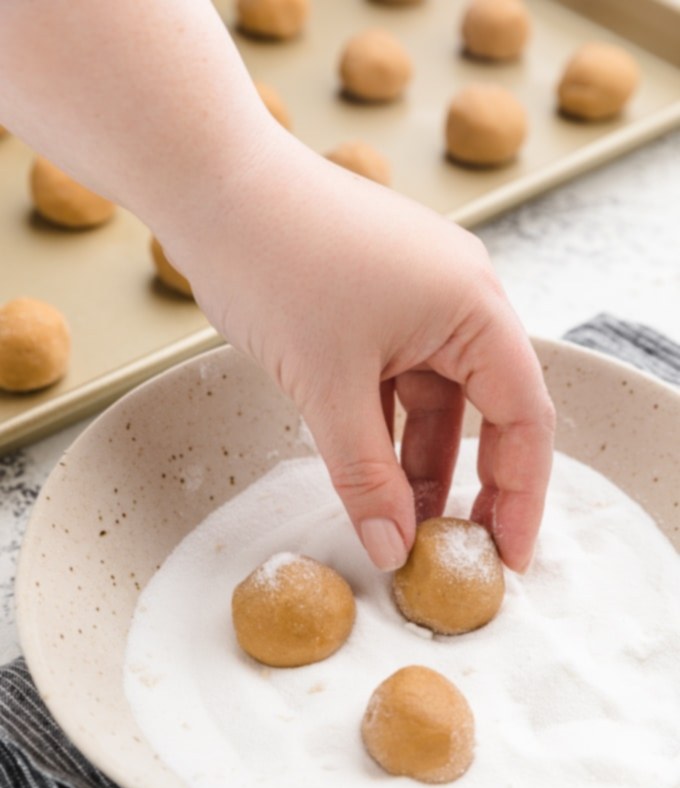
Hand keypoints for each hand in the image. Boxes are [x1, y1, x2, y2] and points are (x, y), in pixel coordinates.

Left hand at [172, 130, 554, 573]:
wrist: (210, 182)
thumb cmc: (276, 262)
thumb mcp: (327, 386)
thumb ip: (364, 475)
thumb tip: (391, 548)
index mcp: (474, 308)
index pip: (524, 417)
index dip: (522, 494)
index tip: (508, 557)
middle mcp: (461, 299)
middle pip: (486, 411)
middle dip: (471, 485)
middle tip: (455, 551)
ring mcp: (419, 297)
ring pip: (436, 400)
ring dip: (420, 463)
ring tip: (401, 527)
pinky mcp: (379, 301)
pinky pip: (398, 379)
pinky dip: (387, 428)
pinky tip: (372, 475)